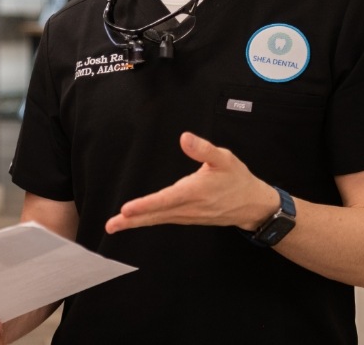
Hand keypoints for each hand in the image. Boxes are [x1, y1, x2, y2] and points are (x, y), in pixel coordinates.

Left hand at [105, 132, 278, 233]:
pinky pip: (163, 220)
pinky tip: (135, 220)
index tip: (127, 209)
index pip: (166, 200)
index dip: (146, 205)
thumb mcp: (224, 158)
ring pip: (158, 219)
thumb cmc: (237, 179)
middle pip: (156, 215)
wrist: (252, 205)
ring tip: (115, 225)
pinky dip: (147, 220)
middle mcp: (189, 207)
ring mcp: (187, 215)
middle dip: (132, 221)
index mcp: (195, 192)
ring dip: (136, 223)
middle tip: (110, 225)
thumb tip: (184, 138)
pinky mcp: (187, 217)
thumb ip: (203, 148)